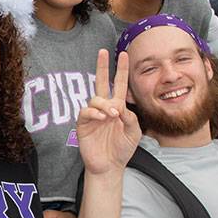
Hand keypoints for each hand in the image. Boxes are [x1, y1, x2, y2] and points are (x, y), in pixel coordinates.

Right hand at [77, 50, 140, 174]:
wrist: (110, 166)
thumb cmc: (122, 149)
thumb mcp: (134, 132)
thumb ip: (131, 117)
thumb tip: (119, 106)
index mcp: (118, 107)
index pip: (119, 84)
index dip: (121, 70)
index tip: (123, 54)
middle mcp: (104, 108)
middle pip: (101, 82)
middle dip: (102, 67)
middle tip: (103, 52)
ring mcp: (93, 115)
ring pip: (95, 98)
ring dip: (104, 104)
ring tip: (112, 115)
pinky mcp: (83, 124)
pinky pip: (85, 112)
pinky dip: (93, 113)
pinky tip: (101, 118)